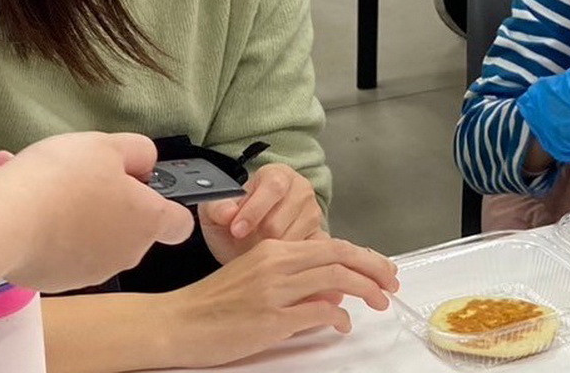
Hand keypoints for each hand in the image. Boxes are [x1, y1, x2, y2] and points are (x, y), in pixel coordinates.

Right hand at [0, 133, 194, 291]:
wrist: (3, 223)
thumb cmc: (64, 179)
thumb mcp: (108, 145)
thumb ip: (136, 152)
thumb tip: (141, 166)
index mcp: (147, 222)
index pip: (178, 223)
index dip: (164, 202)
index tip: (139, 185)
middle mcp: (125, 254)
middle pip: (124, 223)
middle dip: (100, 196)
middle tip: (72, 171)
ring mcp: (88, 272)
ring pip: (82, 230)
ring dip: (62, 205)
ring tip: (27, 174)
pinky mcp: (52, 280)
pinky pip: (52, 245)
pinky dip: (38, 223)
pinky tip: (10, 195)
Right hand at [157, 237, 398, 368]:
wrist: (177, 322)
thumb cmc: (213, 303)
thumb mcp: (257, 279)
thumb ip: (296, 281)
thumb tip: (335, 293)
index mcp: (274, 250)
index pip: (331, 245)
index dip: (363, 256)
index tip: (382, 269)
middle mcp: (277, 263)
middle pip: (340, 257)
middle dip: (374, 269)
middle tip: (392, 283)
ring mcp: (275, 290)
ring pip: (335, 279)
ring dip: (364, 291)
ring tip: (379, 302)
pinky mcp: (271, 318)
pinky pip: (318, 312)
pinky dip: (338, 317)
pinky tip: (342, 324)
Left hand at [197, 163, 323, 263]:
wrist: (245, 242)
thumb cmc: (233, 222)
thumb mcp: (214, 212)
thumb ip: (216, 207)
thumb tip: (228, 214)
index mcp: (277, 174)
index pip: (273, 187)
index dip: (253, 210)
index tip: (236, 230)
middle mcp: (301, 190)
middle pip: (282, 218)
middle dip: (259, 236)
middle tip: (244, 244)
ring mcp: (313, 214)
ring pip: (293, 240)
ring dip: (272, 251)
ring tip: (258, 250)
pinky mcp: (320, 238)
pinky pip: (307, 253)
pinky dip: (289, 261)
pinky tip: (275, 263)